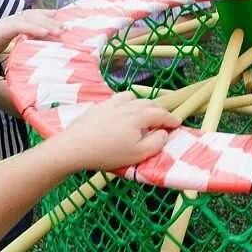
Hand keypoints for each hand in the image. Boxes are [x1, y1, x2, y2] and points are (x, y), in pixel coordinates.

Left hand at [0, 11, 61, 71]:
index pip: (16, 26)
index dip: (31, 28)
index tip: (47, 34)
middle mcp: (7, 22)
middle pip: (28, 18)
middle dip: (46, 23)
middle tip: (63, 32)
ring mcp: (13, 19)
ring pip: (33, 14)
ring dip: (50, 18)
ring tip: (66, 26)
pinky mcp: (19, 21)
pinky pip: (34, 14)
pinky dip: (48, 14)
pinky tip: (61, 17)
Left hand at [56, 93, 180, 170]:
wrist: (74, 147)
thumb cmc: (108, 154)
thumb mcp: (138, 154)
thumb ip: (156, 143)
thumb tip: (164, 132)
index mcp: (139, 116)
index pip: (161, 114)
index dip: (172, 119)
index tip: (178, 124)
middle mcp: (126, 105)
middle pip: (148, 102)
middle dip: (159, 110)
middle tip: (162, 121)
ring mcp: (110, 104)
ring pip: (132, 97)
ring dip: (141, 104)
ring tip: (141, 115)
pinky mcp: (97, 107)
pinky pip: (116, 100)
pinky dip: (125, 104)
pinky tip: (120, 114)